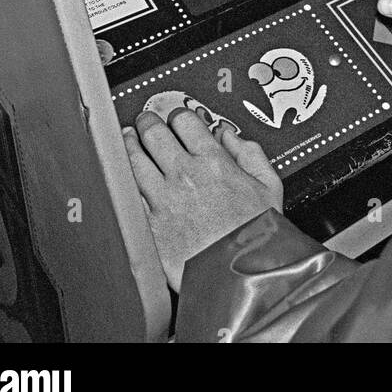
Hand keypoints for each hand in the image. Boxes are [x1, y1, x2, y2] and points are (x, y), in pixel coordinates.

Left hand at [123, 109, 282, 292]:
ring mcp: (163, 199)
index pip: (184, 121)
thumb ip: (251, 153)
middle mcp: (185, 175)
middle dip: (148, 122)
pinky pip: (128, 193)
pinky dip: (122, 179)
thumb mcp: (269, 186)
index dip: (178, 116)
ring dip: (129, 144)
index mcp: (214, 161)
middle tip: (146, 122)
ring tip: (128, 139)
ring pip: (135, 158)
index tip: (177, 120)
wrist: (239, 276)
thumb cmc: (257, 236)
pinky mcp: (149, 224)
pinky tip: (122, 174)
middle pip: (154, 133)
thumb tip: (230, 136)